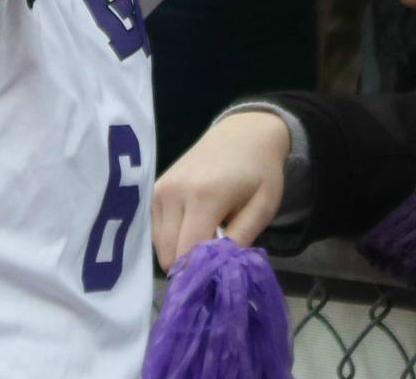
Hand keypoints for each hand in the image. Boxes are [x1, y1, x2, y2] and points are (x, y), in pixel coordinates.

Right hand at [151, 110, 290, 272]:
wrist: (243, 134)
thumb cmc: (259, 171)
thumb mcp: (263, 206)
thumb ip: (241, 240)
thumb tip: (219, 272)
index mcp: (204, 195)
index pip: (189, 251)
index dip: (201, 273)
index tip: (217, 280)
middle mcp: (174, 192)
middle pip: (170, 253)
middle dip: (191, 266)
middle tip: (214, 262)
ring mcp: (159, 190)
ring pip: (160, 245)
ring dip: (180, 252)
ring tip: (206, 239)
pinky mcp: (152, 191)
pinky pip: (155, 231)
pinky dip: (172, 239)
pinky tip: (193, 229)